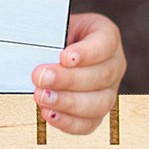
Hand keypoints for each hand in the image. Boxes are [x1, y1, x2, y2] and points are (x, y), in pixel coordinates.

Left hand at [31, 12, 125, 134]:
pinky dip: (67, 121)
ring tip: (42, 97)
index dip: (87, 53)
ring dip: (67, 102)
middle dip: (68, 79)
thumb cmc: (55, 34)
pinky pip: (87, 123)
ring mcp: (108, 91)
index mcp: (106, 36)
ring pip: (98, 103)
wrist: (51, 49)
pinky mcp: (95, 112)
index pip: (105, 43)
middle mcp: (113, 65)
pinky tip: (48, 113)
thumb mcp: (54, 25)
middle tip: (40, 77)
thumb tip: (36, 43)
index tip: (65, 57)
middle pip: (101, 76)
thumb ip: (50, 32)